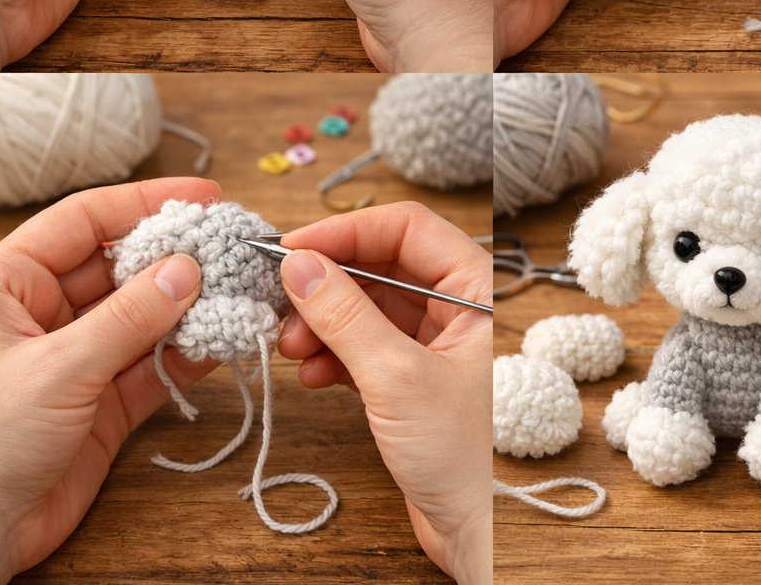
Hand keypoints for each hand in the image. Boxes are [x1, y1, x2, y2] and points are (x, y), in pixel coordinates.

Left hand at [0, 177, 218, 583]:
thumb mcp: (56, 367)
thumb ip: (127, 318)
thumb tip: (186, 269)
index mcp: (6, 283)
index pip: (82, 222)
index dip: (141, 204)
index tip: (201, 197)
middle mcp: (40, 315)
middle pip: (118, 267)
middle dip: (174, 258)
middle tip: (230, 246)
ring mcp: (73, 360)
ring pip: (140, 318)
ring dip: (188, 307)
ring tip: (237, 290)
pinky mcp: (98, 408)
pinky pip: (150, 368)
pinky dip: (185, 355)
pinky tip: (220, 339)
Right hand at [275, 203, 490, 583]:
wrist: (479, 533)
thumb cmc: (465, 457)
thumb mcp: (397, 377)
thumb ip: (346, 316)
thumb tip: (299, 264)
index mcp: (475, 286)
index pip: (404, 227)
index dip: (346, 231)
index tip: (293, 248)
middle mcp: (457, 305)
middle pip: (380, 264)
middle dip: (328, 281)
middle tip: (281, 299)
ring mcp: (432, 342)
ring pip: (366, 305)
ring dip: (323, 320)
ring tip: (291, 345)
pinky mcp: (410, 378)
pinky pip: (363, 344)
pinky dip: (333, 352)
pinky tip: (310, 372)